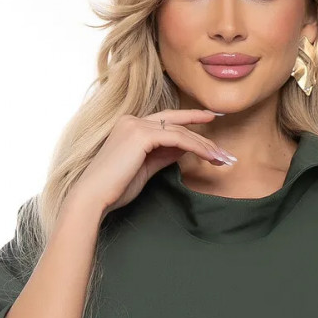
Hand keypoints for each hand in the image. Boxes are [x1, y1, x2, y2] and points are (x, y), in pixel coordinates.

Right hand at [69, 108, 236, 218]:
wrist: (94, 196)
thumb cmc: (115, 188)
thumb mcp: (145, 168)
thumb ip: (163, 155)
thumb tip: (183, 149)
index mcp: (130, 126)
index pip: (166, 122)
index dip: (190, 121)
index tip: (211, 122)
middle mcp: (132, 121)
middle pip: (176, 124)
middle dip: (203, 136)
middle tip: (223, 151)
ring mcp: (136, 125)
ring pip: (179, 131)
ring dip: (204, 144)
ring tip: (221, 158)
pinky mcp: (142, 135)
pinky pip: (178, 138)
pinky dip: (197, 147)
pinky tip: (209, 156)